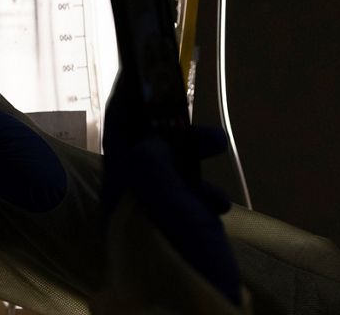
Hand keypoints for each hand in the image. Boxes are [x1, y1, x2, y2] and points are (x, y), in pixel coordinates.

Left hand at [102, 85, 241, 305]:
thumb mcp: (171, 215)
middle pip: (147, 152)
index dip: (128, 101)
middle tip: (212, 136)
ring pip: (169, 176)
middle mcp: (128, 204)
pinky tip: (220, 208)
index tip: (141, 70)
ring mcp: (149, 221)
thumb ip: (155, 173)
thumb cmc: (184, 269)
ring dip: (195, 168)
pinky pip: (183, 202)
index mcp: (121, 195)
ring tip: (221, 180)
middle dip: (178, 137)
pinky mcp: (170, 236)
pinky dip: (203, 197)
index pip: (118, 134)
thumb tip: (149, 139)